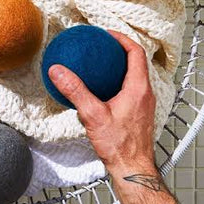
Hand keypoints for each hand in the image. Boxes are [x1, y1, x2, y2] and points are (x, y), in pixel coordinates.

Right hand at [48, 30, 155, 175]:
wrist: (133, 169)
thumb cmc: (119, 145)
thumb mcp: (92, 115)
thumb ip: (75, 91)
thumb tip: (59, 71)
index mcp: (138, 88)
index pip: (136, 53)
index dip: (122, 39)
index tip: (107, 34)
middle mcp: (145, 93)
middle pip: (137, 62)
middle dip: (120, 49)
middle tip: (102, 45)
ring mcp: (144, 103)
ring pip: (135, 75)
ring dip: (120, 65)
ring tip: (100, 63)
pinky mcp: (139, 112)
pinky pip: (131, 88)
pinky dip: (118, 80)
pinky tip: (100, 89)